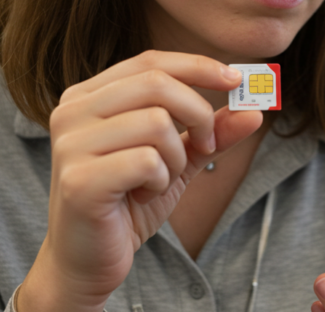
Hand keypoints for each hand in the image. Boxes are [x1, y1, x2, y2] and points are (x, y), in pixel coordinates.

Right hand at [17, 50, 262, 311]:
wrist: (86, 262)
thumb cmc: (126, 205)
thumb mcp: (176, 160)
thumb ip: (210, 133)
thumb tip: (254, 109)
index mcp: (88, 96)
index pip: (149, 62)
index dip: (197, 66)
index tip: (236, 80)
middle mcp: (71, 111)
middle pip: (156, 84)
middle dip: (198, 114)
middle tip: (207, 147)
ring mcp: (70, 144)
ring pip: (156, 123)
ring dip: (175, 158)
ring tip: (156, 181)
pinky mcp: (79, 179)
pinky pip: (147, 161)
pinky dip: (159, 181)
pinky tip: (141, 197)